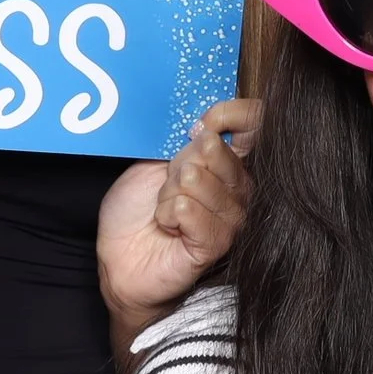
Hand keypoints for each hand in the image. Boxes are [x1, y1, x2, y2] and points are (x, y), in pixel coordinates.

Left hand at [98, 99, 255, 345]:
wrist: (119, 258)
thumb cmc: (136, 212)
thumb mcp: (153, 163)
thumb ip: (183, 143)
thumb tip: (208, 126)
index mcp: (227, 164)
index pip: (254, 125)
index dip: (231, 115)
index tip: (198, 126)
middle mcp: (238, 190)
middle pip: (216, 152)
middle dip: (177, 167)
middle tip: (165, 188)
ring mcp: (232, 218)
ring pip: (198, 181)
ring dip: (167, 195)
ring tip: (163, 211)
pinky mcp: (218, 243)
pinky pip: (190, 210)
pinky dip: (168, 215)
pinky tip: (168, 227)